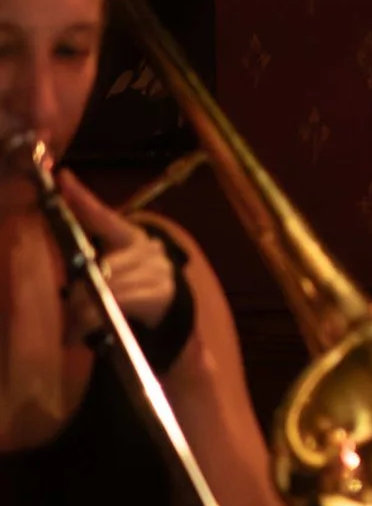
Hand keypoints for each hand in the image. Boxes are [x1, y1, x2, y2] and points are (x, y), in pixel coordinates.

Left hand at [56, 171, 176, 330]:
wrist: (172, 317)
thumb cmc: (135, 290)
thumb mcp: (114, 272)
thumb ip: (92, 264)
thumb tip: (63, 267)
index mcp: (131, 237)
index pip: (105, 216)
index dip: (83, 197)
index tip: (63, 177)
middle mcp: (148, 248)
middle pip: (103, 264)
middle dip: (81, 288)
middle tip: (68, 307)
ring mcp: (159, 269)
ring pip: (110, 285)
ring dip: (86, 308)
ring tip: (73, 326)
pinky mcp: (163, 292)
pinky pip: (122, 301)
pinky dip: (98, 318)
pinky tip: (87, 328)